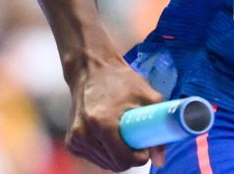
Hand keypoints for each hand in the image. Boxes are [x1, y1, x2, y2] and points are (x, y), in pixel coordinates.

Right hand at [66, 53, 167, 170]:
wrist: (90, 69)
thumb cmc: (120, 80)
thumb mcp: (147, 97)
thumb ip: (159, 127)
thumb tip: (161, 160)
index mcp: (102, 124)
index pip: (123, 160)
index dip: (139, 156)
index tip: (144, 145)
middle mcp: (84, 134)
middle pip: (114, 164)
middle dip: (129, 156)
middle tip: (136, 137)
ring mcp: (75, 139)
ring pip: (105, 164)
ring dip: (117, 154)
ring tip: (122, 131)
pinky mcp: (72, 142)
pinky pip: (95, 158)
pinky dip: (106, 151)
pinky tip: (109, 133)